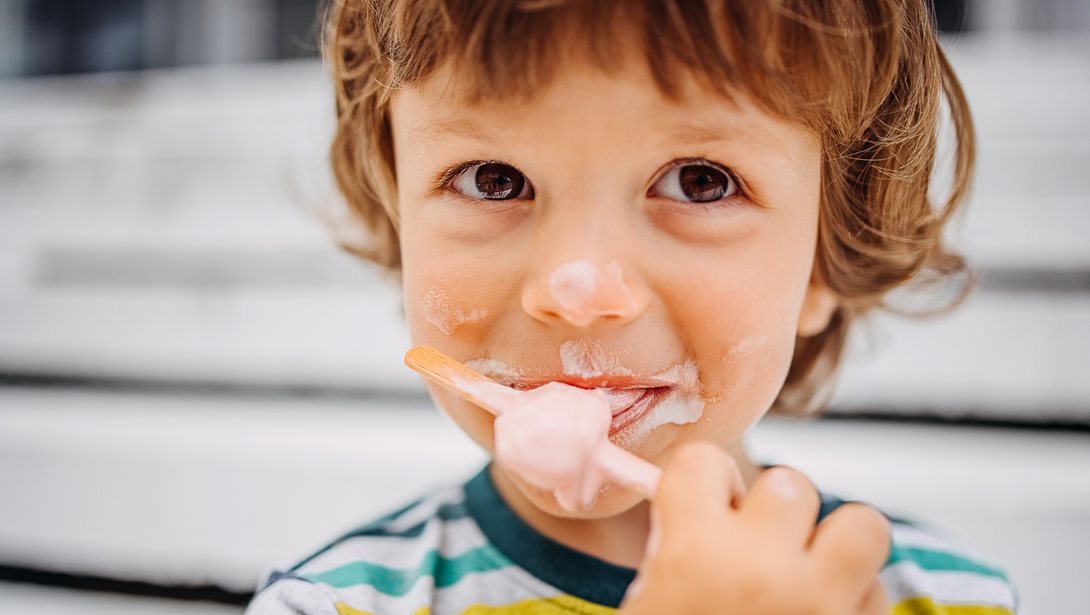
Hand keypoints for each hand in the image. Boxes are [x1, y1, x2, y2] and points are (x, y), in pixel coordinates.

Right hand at [620, 442, 889, 614]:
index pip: (703, 460)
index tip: (697, 505)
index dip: (700, 480)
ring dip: (835, 542)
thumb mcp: (645, 601)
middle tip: (753, 549)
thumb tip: (683, 505)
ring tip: (807, 570)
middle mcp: (762, 571)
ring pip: (861, 523)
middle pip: (788, 481)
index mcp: (694, 557)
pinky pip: (878, 590)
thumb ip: (669, 547)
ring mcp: (821, 605)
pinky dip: (855, 598)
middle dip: (773, 510)